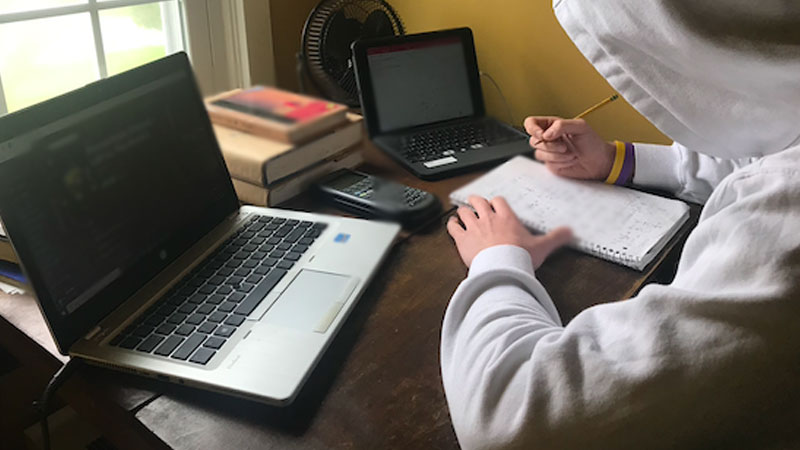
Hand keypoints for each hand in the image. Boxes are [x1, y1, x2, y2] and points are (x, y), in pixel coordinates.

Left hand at [447, 195, 572, 268]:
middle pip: (478, 201)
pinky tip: (452, 225)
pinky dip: (451, 225)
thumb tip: (570, 232)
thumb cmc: (519, 256)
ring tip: (462, 213)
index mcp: (506, 217)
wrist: (501, 267)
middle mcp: (488, 218)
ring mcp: (473, 227)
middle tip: (475, 203)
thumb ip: (556, 237)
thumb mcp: (542, 246)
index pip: (499, 201)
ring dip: (463, 212)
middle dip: (476, 201)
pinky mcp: (461, 238)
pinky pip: (453, 226)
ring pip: (464, 211)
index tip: (496, 204)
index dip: (496, 202)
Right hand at [524, 116, 615, 180]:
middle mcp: (549, 137)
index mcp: (553, 125)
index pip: (531, 123)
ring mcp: (549, 151)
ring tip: (570, 154)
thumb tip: (546, 133)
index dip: (533, 129)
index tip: (543, 135)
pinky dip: (559, 162)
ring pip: (539, 153)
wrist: (598, 162)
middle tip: (564, 146)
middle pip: (533, 140)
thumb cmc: (593, 143)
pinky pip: (547, 163)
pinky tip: (569, 160)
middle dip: (550, 145)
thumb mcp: (581, 127)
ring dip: (556, 155)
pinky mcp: (551, 163)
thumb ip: (562, 125)